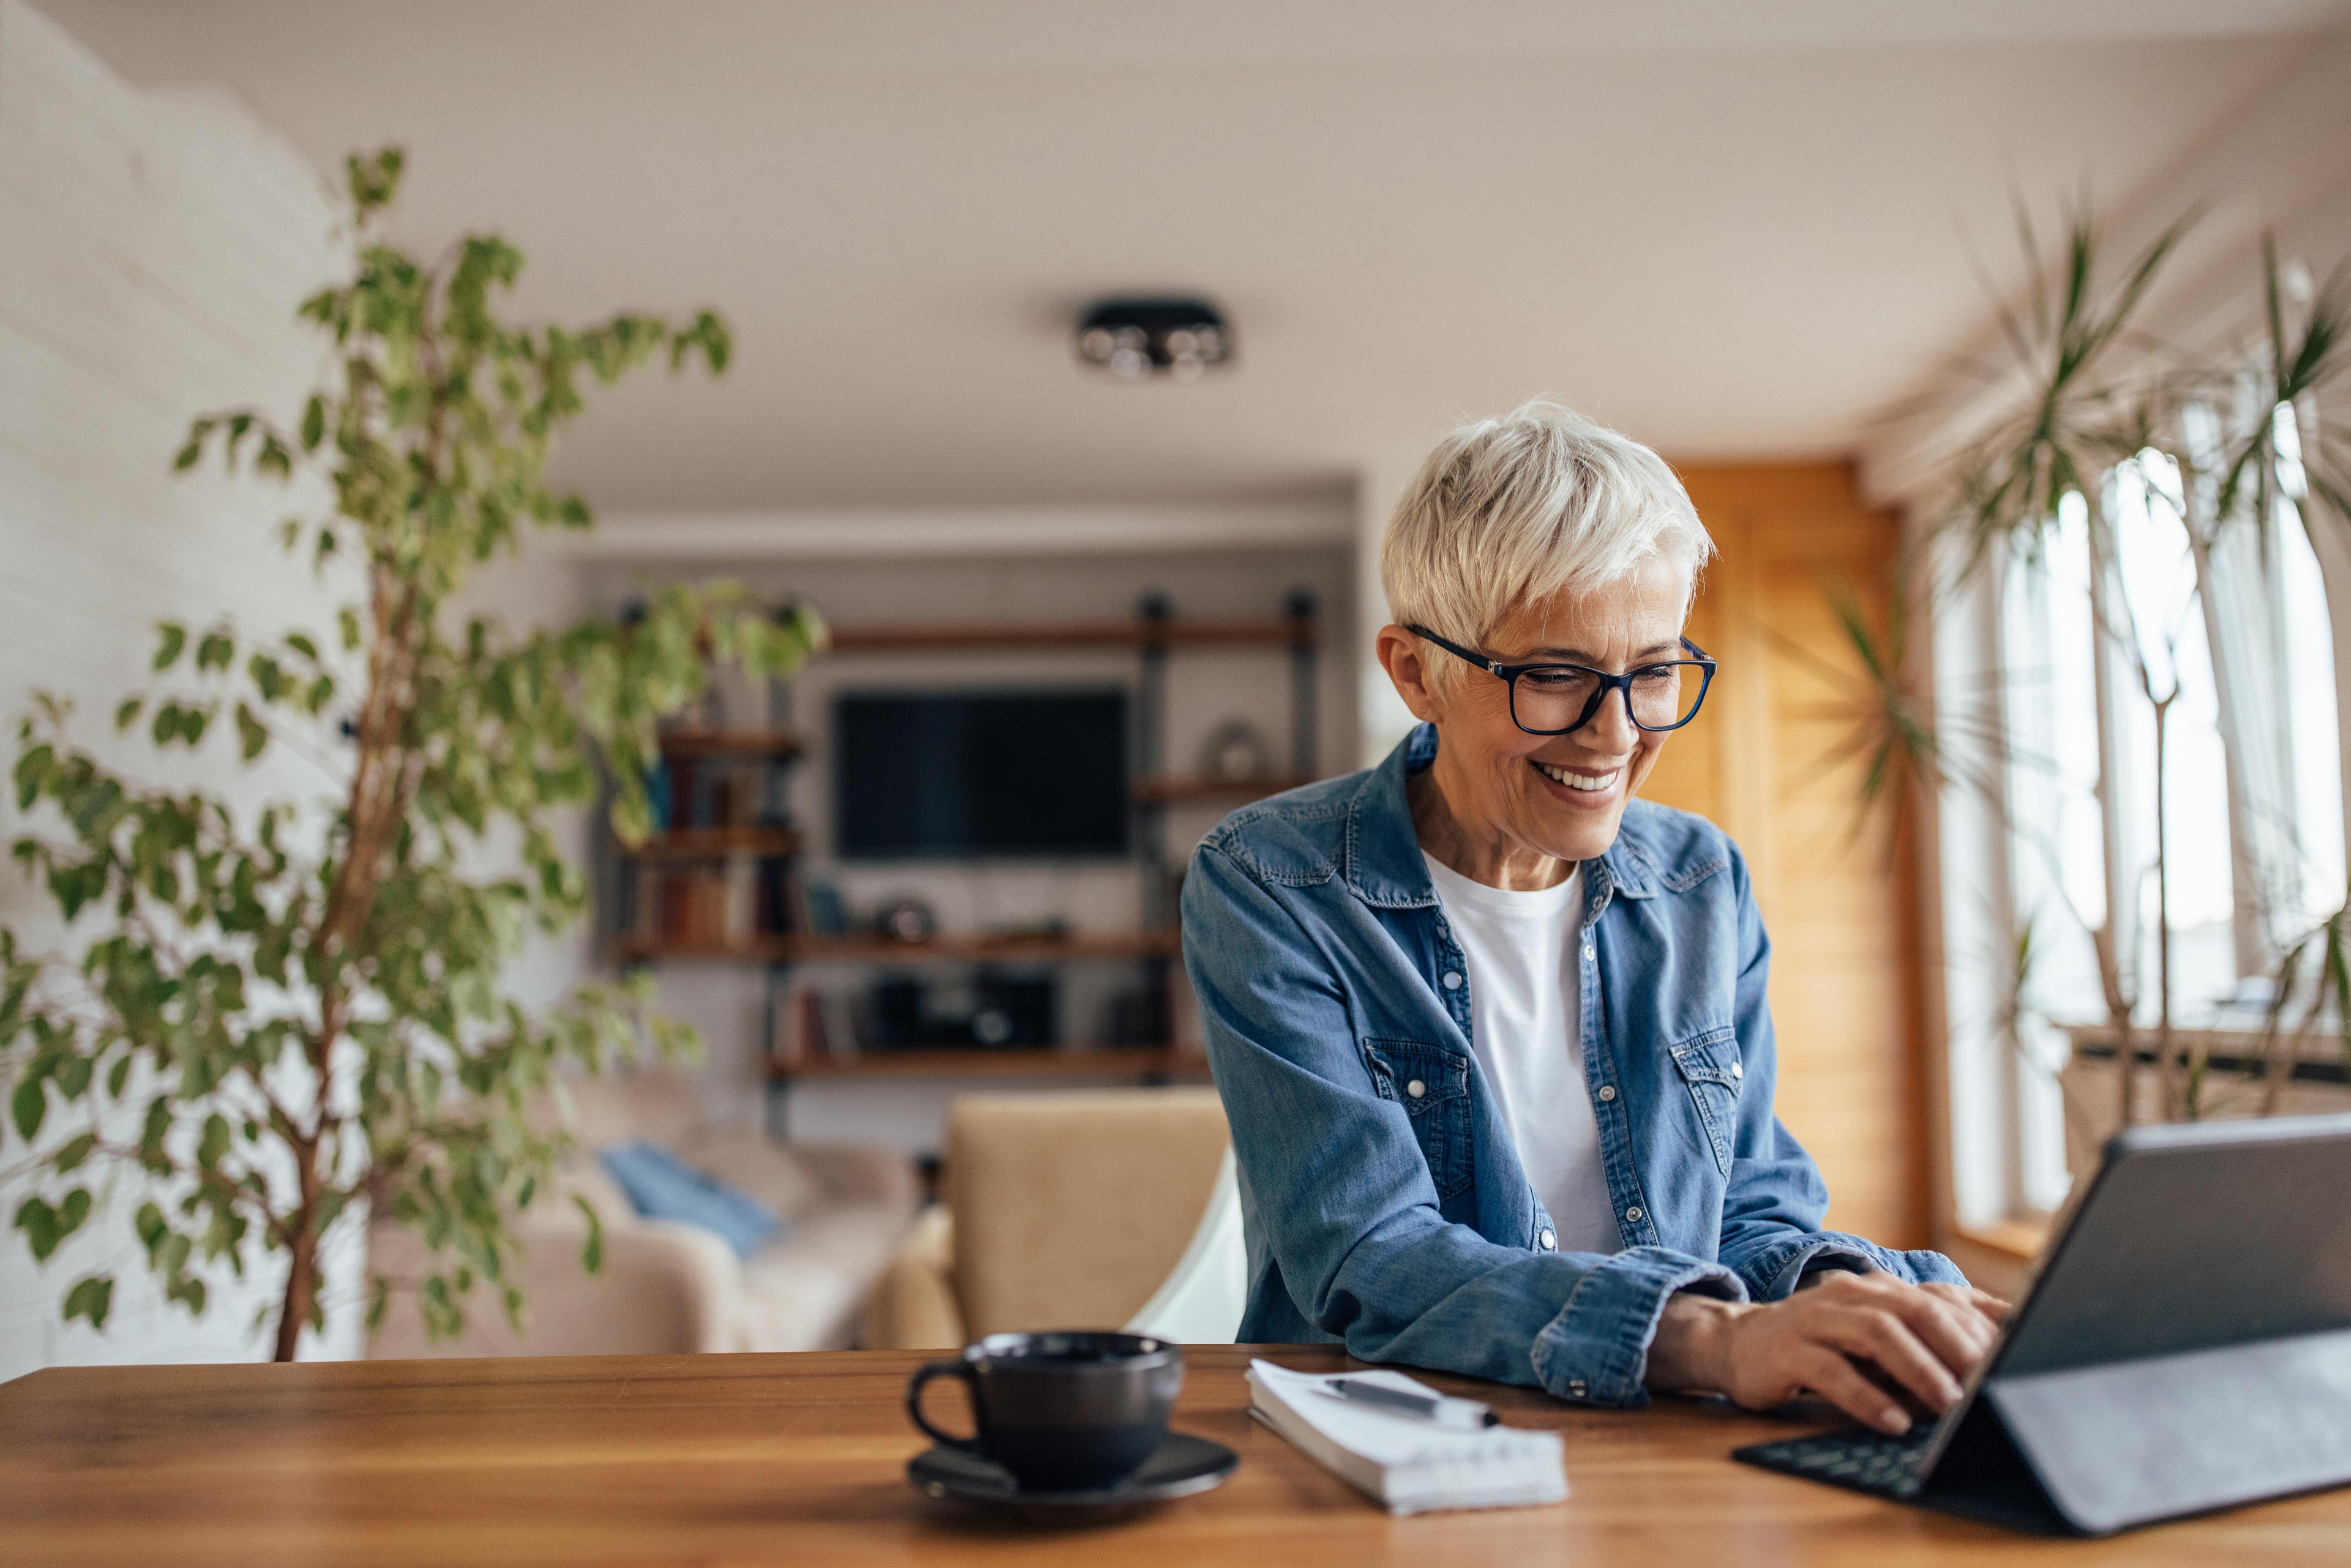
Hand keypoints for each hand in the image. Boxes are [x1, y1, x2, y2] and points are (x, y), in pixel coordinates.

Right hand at [1645, 1272, 2009, 1434]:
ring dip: (1919, 1370)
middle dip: (1960, 1348)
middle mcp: (1851, 1294)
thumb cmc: (1825, 1348)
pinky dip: (1866, 1397)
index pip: (1943, 1301)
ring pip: (1876, 1333)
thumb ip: (1929, 1341)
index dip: (1982, 1331)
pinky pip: (1831, 1371)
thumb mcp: (1880, 1338)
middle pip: (1916, 1310)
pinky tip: (1892, 1422)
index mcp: (1881, 1288)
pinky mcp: (1787, 1349)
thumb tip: (2003, 1350)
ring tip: (1950, 1406)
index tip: (2017, 1363)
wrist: (1739, 1343)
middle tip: (1992, 1385)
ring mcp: (1816, 1318)